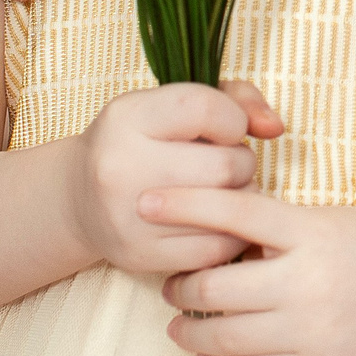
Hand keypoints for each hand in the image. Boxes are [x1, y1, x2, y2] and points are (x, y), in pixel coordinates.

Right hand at [65, 81, 285, 274]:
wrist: (80, 198)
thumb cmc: (144, 140)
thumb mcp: (174, 105)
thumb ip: (235, 99)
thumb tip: (275, 127)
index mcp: (127, 118)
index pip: (205, 109)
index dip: (232, 118)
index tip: (225, 128)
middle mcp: (120, 166)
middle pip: (226, 165)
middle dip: (243, 162)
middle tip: (228, 164)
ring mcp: (128, 217)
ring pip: (227, 209)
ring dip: (240, 197)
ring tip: (223, 189)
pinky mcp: (140, 256)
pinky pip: (216, 250)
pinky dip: (230, 233)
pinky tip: (218, 220)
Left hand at [145, 190, 355, 355]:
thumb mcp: (333, 221)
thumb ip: (281, 229)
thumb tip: (220, 236)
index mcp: (312, 231)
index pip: (234, 213)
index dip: (185, 205)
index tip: (146, 201)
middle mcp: (307, 281)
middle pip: (214, 287)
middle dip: (182, 286)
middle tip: (173, 281)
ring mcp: (311, 330)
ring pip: (222, 336)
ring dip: (190, 330)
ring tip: (181, 322)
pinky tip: (210, 349)